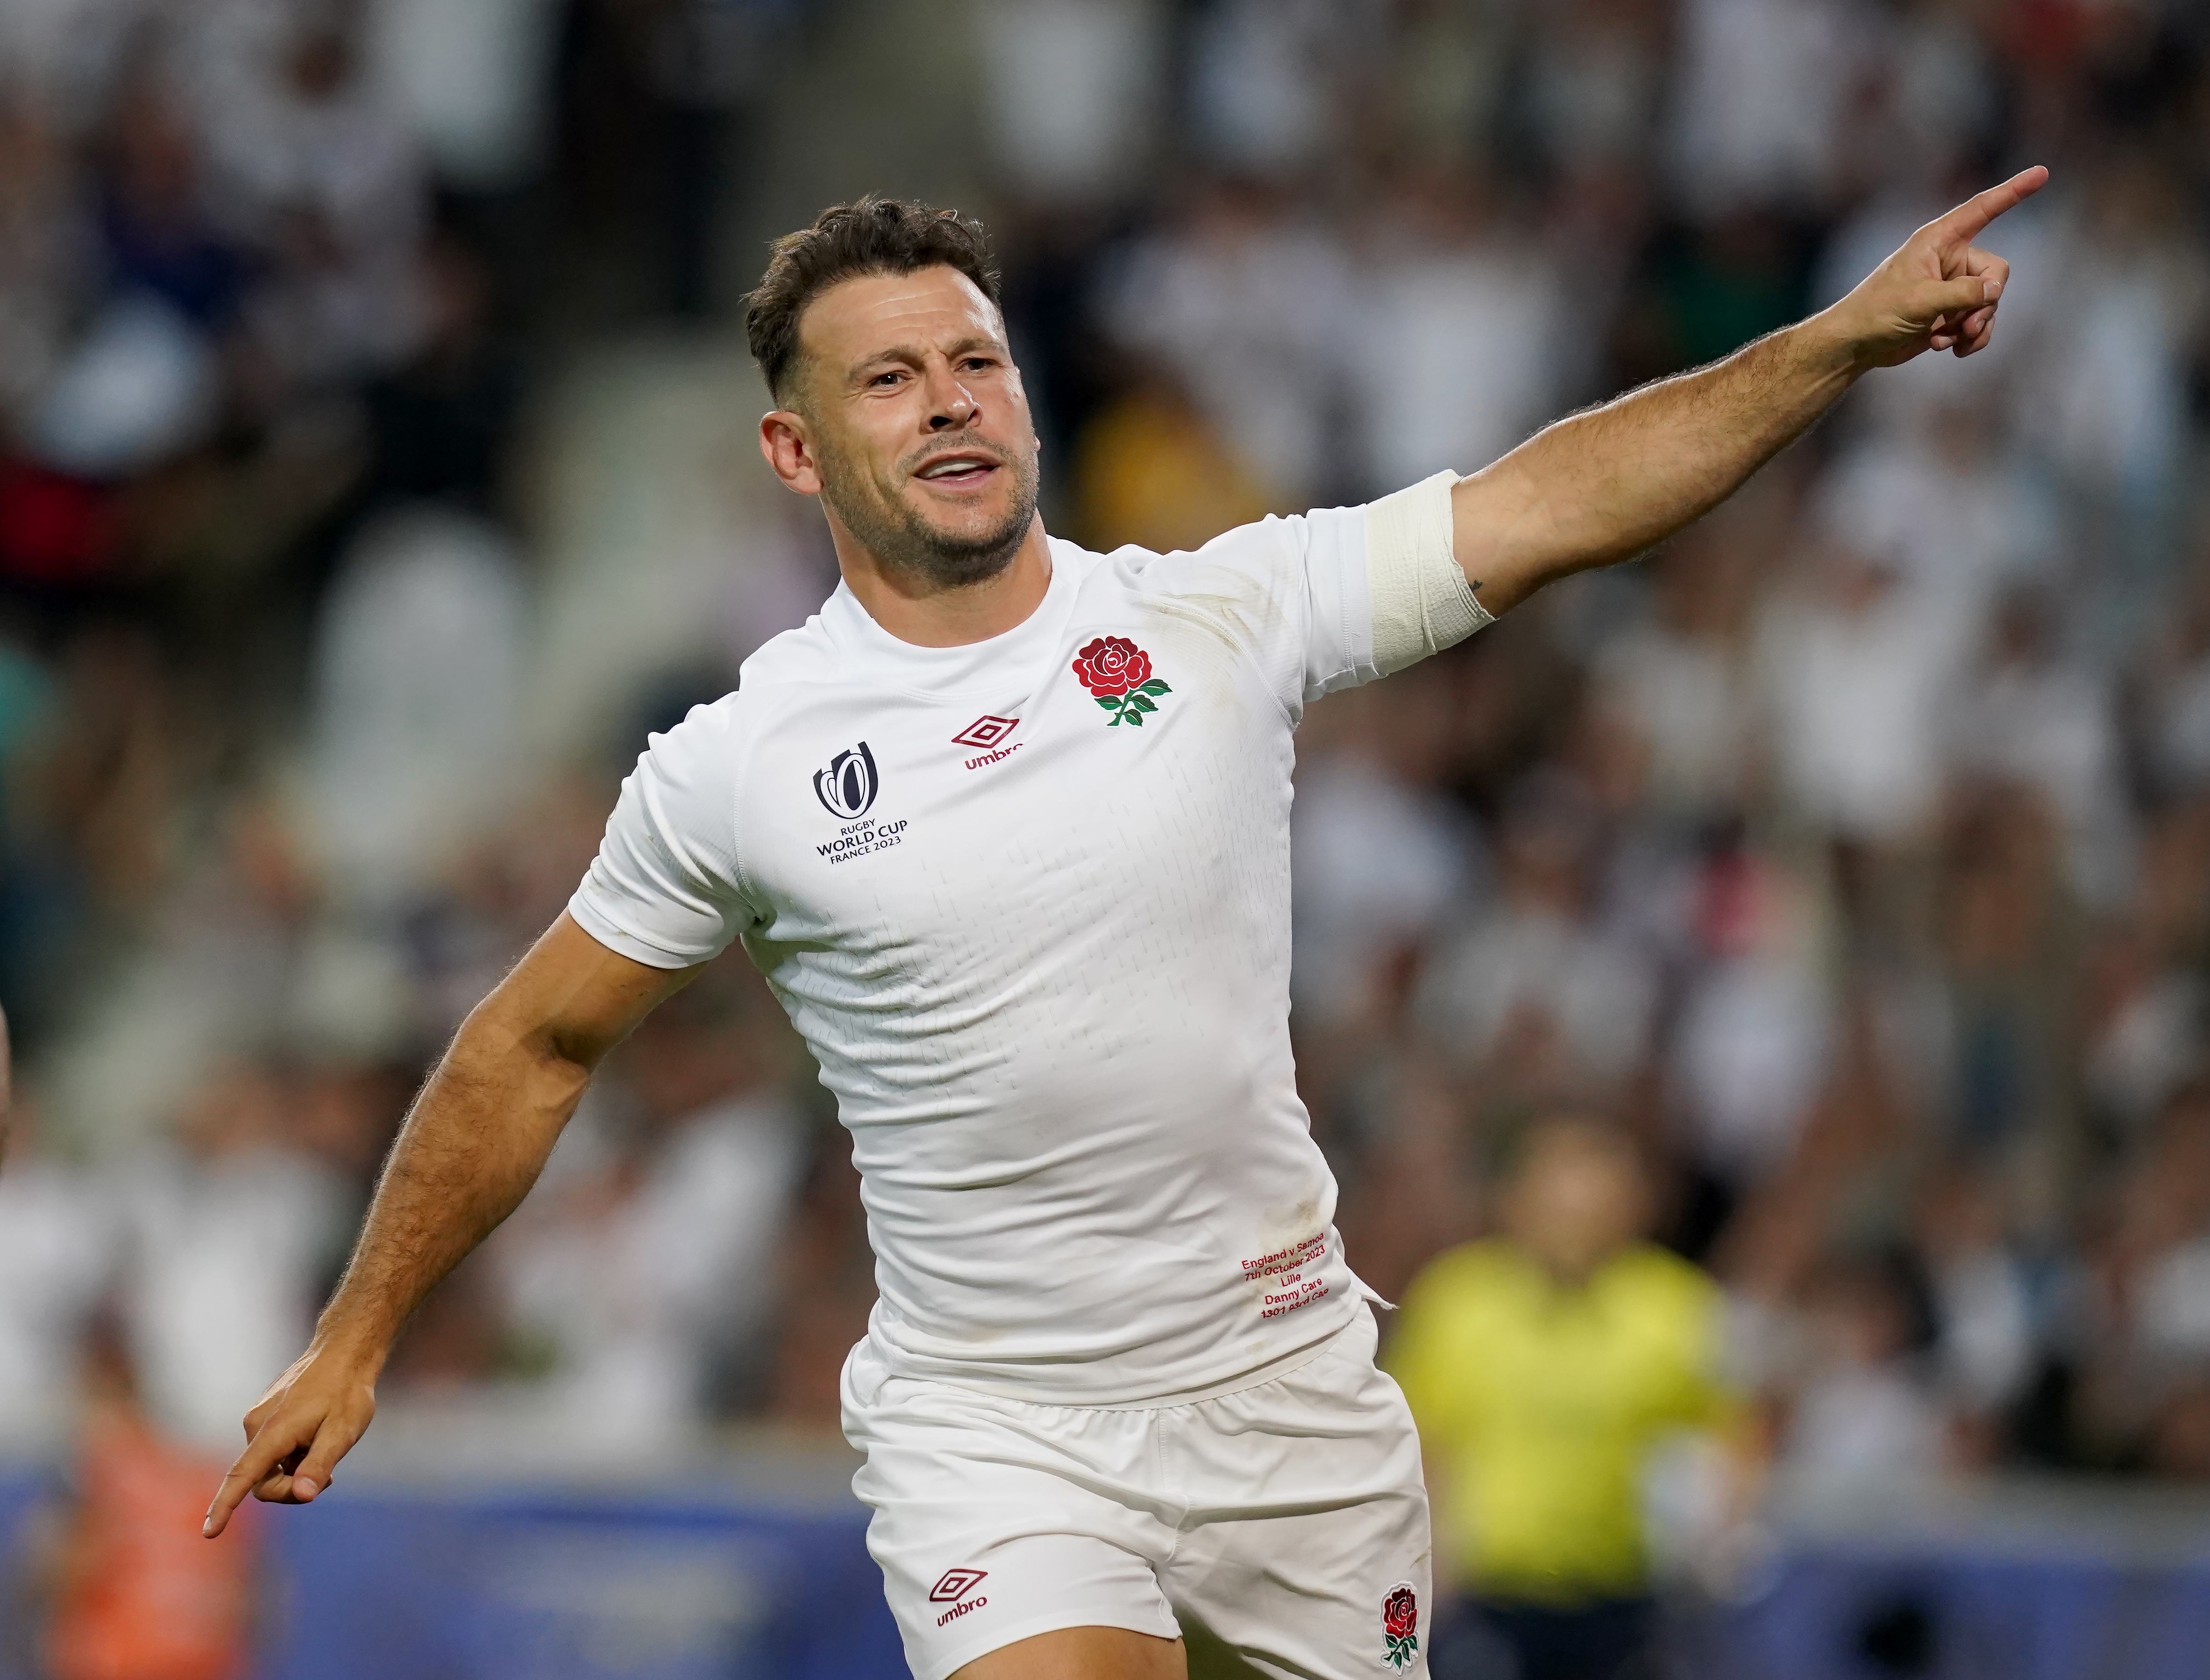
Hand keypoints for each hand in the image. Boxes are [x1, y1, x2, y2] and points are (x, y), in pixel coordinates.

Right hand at [202, 1341, 379, 1537]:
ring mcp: (257, 1418)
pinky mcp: (263, 1415)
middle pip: (261, 1480)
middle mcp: (255, 1425)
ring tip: (325, 1448)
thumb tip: (303, 1495)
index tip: (208, 1534)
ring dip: (293, 1470)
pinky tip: (315, 1439)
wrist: (344, 1353)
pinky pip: (271, 1450)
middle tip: (328, 1480)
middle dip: (290, 1488)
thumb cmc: (346, 1393)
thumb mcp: (342, 1433)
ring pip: (267, 1467)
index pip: (242, 1477)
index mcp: (272, 1432)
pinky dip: (291, 1456)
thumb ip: (319, 1465)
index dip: (224, 1507)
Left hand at [1832, 165, 2048, 368]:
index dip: (2013, 191)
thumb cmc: (1877, 313)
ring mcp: (1952, 287)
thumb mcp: (1920, 300)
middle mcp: (1949, 259)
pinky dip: (1971, 338)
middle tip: (1964, 325)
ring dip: (1974, 325)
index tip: (2042, 173)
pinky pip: (1980, 322)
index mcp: (1938, 240)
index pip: (1983, 209)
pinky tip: (1949, 349)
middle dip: (1985, 302)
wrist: (1856, 345)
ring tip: (1946, 340)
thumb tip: (1995, 290)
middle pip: (1996, 272)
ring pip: (1990, 301)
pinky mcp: (1951, 312)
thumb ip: (1962, 293)